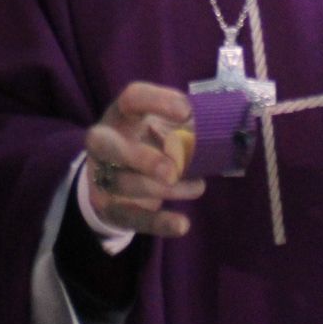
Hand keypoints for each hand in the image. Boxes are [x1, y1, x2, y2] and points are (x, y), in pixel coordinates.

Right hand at [82, 83, 204, 238]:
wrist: (111, 178)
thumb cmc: (146, 142)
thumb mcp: (161, 127)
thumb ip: (184, 125)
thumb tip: (221, 126)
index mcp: (120, 115)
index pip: (131, 99)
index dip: (157, 101)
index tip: (187, 111)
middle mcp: (103, 143)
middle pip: (108, 146)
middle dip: (141, 158)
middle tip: (172, 170)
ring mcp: (101, 176)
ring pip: (126, 184)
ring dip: (166, 189)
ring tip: (197, 187)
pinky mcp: (109, 208)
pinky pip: (132, 217)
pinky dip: (158, 223)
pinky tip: (182, 224)